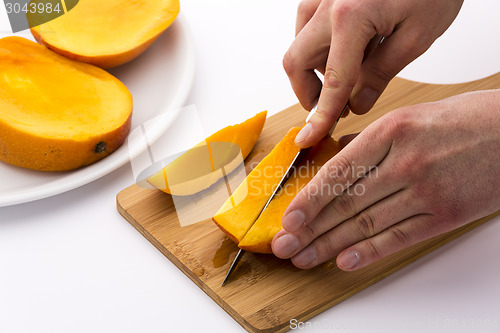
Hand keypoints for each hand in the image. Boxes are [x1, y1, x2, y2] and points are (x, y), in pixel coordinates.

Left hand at [272, 90, 499, 269]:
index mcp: (391, 130)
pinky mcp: (445, 215)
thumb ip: (370, 141)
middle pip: (346, 203)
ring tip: (305, 257)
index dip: (308, 200)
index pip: (338, 172)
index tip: (287, 219)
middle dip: (309, 229)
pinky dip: (369, 252)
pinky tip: (345, 261)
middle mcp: (405, 162)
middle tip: (284, 246)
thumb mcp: (411, 116)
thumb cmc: (464, 120)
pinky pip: (399, 237)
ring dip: (330, 245)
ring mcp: (426, 191)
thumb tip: (336, 157)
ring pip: (366, 224)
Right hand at [284, 0, 462, 147]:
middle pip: (297, 62)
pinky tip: (349, 48)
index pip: (332, 83)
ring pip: (299, 43)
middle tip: (332, 106)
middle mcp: (326, 4)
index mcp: (350, 17)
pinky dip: (321, 46)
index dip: (320, 116)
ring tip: (352, 72)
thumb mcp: (416, 36)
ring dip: (316, 68)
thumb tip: (359, 103)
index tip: (308, 138)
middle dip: (309, 91)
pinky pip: (308, 25)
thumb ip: (381, 73)